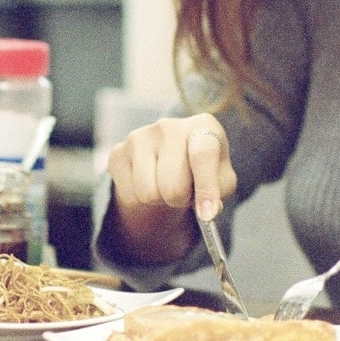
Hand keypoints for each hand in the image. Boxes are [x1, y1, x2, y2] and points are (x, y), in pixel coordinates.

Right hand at [104, 114, 235, 265]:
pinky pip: (130, 195)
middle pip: (173, 186)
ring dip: (160, 200)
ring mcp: (139, 137)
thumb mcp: (221, 178)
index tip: (207, 214)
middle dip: (180, 199)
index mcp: (202, 126)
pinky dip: (141, 200)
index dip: (206, 188)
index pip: (202, 155)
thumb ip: (220, 191)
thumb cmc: (201, 170)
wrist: (170, 161)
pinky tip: (149, 183)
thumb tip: (207, 210)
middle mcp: (169, 125)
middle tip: (185, 191)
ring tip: (167, 186)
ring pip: (148, 193)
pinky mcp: (118, 152)